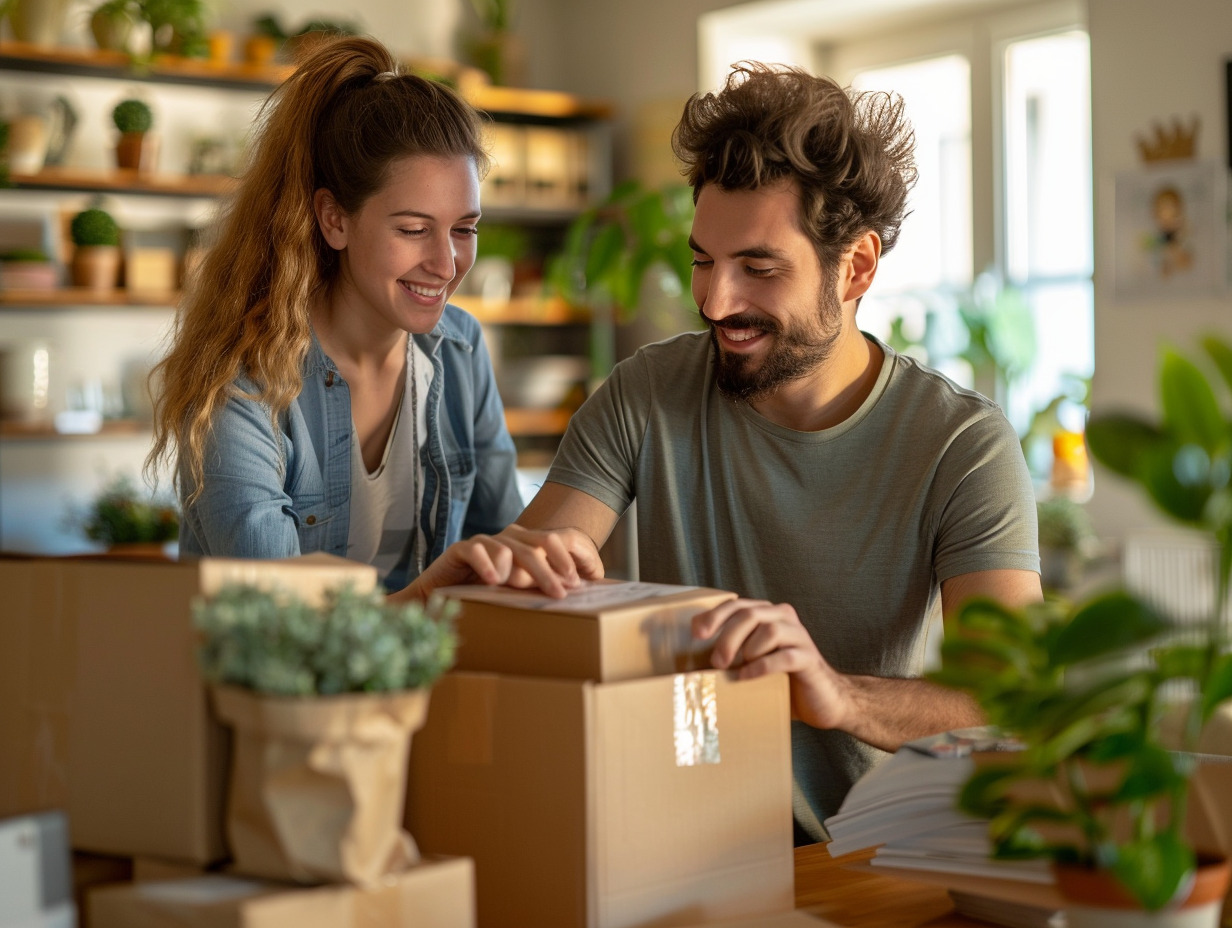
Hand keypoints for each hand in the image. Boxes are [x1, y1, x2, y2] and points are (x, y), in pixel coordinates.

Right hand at [393, 524, 603, 601]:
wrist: (438, 600)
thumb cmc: (482, 598)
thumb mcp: (515, 592)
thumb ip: (536, 586)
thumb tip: (569, 591)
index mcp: (521, 544)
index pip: (548, 541)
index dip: (562, 560)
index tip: (574, 583)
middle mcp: (504, 539)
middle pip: (532, 547)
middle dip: (548, 571)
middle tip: (559, 593)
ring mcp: (482, 542)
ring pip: (507, 550)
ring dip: (516, 571)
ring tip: (519, 589)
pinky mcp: (459, 549)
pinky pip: (476, 550)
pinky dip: (486, 564)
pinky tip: (492, 581)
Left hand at [692, 598, 852, 730]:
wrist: (823, 701)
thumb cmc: (781, 681)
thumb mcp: (752, 662)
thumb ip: (732, 652)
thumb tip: (691, 661)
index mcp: (768, 615)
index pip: (737, 605)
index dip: (714, 616)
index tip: (696, 633)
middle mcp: (785, 619)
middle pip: (750, 615)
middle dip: (727, 637)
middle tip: (716, 662)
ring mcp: (799, 637)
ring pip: (769, 630)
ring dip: (747, 650)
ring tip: (735, 671)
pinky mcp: (809, 658)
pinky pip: (784, 656)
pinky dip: (762, 667)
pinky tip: (747, 678)